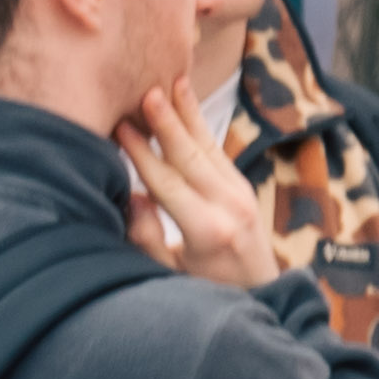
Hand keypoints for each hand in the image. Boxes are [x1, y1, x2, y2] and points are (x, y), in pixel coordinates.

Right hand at [118, 102, 280, 291]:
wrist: (259, 296)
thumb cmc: (204, 292)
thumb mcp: (169, 277)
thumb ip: (149, 240)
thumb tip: (132, 195)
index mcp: (207, 230)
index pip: (167, 184)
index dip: (142, 154)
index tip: (120, 126)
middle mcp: (229, 207)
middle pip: (192, 157)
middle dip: (168, 123)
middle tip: (148, 91)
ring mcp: (241, 195)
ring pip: (209, 147)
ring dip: (189, 114)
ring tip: (174, 82)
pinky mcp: (244, 189)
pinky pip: (218, 153)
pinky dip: (201, 127)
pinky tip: (187, 105)